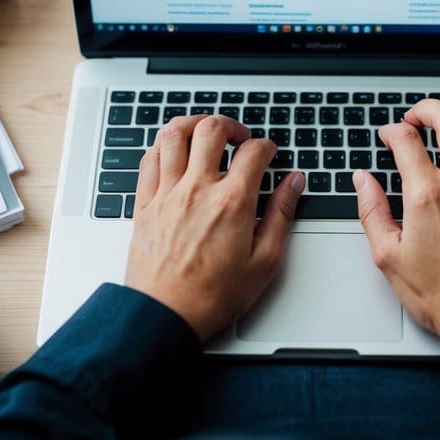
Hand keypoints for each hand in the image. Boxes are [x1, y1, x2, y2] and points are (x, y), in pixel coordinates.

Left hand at [125, 114, 304, 341]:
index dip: (267, 146)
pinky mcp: (144, 204)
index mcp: (232, 202)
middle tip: (239, 137)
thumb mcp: (265, 261)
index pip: (254, 152)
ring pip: (175, 134)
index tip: (269, 153)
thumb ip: (281, 215)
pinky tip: (174, 152)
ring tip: (205, 133)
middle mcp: (198, 189)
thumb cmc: (213, 296)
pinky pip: (150, 158)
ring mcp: (167, 193)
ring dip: (194, 124)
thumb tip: (294, 183)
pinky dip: (163, 146)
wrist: (165, 315)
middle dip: (231, 125)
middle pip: (212, 129)